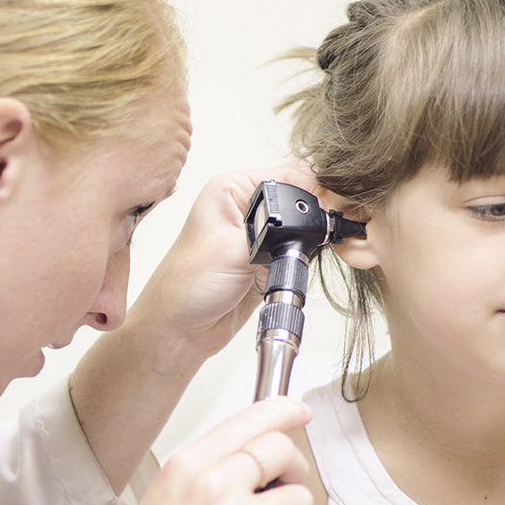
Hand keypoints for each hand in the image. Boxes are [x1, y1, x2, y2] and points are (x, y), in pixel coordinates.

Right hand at [31, 397, 313, 504]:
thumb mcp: (164, 499)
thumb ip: (209, 469)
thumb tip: (256, 451)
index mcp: (187, 467)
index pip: (250, 418)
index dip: (284, 411)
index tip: (299, 412)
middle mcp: (215, 487)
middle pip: (283, 450)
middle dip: (293, 469)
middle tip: (281, 492)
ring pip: (300, 499)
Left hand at [132, 164, 319, 358]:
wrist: (180, 331)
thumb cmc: (184, 288)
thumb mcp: (233, 250)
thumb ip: (276, 230)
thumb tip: (310, 215)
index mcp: (231, 189)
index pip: (288, 173)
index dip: (312, 190)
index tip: (324, 211)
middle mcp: (245, 207)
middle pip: (301, 198)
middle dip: (314, 217)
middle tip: (311, 239)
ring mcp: (258, 234)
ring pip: (304, 227)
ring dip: (308, 242)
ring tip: (294, 258)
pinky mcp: (268, 259)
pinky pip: (300, 253)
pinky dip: (303, 261)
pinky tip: (294, 270)